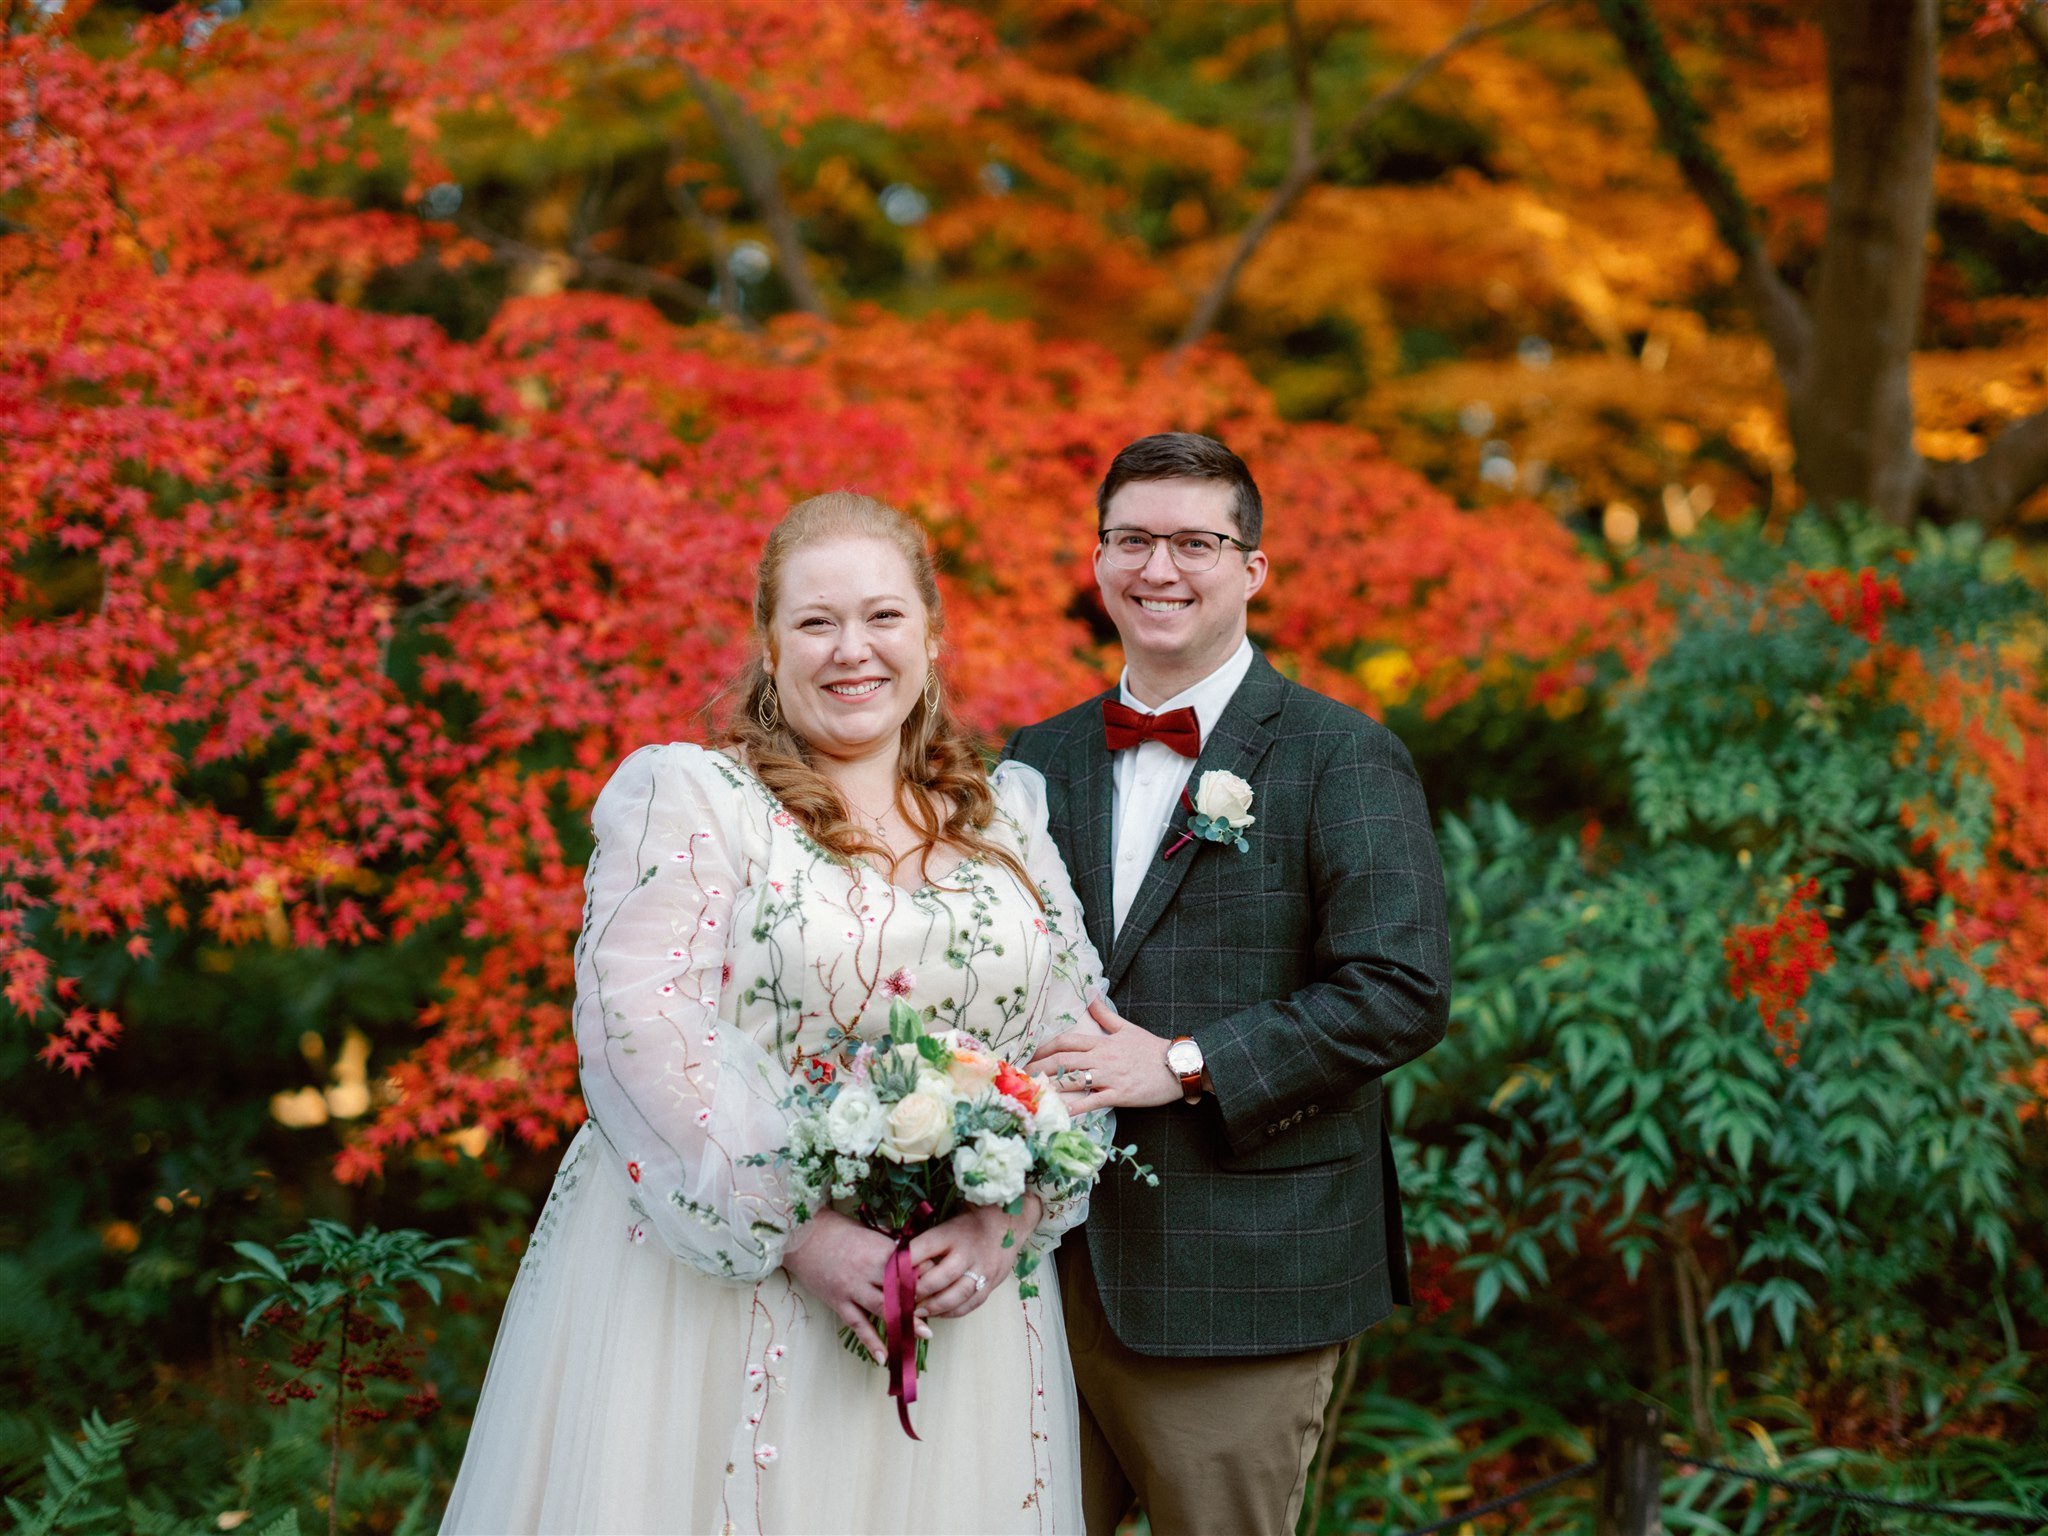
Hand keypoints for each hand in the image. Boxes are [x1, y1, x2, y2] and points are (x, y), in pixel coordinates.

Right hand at [781, 1209, 928, 1359]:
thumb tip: (914, 1256)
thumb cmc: (837, 1229)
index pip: (908, 1264)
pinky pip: (857, 1324)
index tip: (943, 1281)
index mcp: (877, 1248)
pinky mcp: (837, 1301)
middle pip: (899, 1288)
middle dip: (920, 1300)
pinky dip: (871, 1341)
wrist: (801, 1236)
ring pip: (882, 1308)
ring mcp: (851, 1287)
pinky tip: (883, 1357)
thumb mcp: (868, 1231)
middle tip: (941, 1310)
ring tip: (924, 1334)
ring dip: (904, 1321)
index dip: (926, 1273)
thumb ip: (889, 1245)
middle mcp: (866, 1269)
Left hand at [908, 1196, 1041, 1319]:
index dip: (903, 1263)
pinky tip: (938, 1313)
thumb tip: (895, 1254)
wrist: (1008, 1222)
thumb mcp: (946, 1220)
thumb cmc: (969, 1221)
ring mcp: (982, 1270)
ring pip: (955, 1296)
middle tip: (901, 1299)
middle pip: (939, 1278)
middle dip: (917, 1291)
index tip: (887, 1274)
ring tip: (916, 1312)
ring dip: (933, 1307)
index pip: (923, 1248)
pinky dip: (952, 1312)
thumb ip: (925, 1239)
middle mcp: (968, 1252)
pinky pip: (970, 1304)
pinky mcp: (991, 1283)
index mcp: (953, 1232)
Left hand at [1026, 996, 1180, 1111]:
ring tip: (1032, 1092)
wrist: (1177, 1065)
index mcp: (1102, 1042)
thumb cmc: (1151, 1048)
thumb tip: (1090, 993)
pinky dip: (1075, 1107)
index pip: (1066, 1041)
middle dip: (1040, 1067)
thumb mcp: (1127, 1027)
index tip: (1029, 1054)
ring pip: (1074, 1080)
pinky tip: (1060, 1112)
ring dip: (1051, 1085)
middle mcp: (1102, 1058)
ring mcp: (1110, 1077)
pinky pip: (1093, 1101)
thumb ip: (1104, 1014)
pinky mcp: (1119, 1095)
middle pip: (1063, 1060)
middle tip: (1021, 1075)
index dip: (1045, 1048)